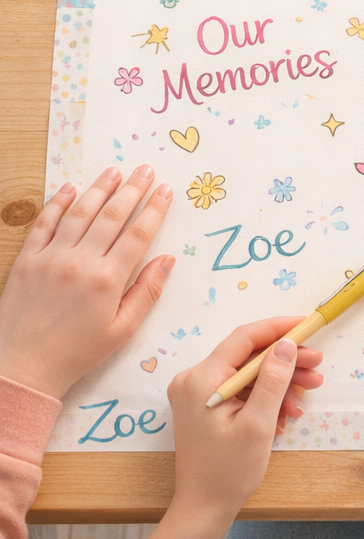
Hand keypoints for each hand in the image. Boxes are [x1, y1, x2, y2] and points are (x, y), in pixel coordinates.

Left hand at [0, 166, 173, 398]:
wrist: (23, 367)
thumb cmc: (75, 353)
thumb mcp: (121, 331)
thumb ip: (146, 293)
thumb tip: (166, 260)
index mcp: (107, 280)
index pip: (138, 234)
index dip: (154, 209)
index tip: (165, 191)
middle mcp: (80, 262)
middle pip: (112, 215)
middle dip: (133, 189)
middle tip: (145, 170)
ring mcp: (51, 257)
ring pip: (80, 212)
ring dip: (100, 188)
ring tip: (114, 171)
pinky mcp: (27, 260)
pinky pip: (44, 223)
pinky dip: (58, 202)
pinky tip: (71, 188)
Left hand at [169, 319, 322, 514]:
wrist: (203, 510)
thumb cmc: (228, 472)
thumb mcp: (257, 424)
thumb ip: (272, 380)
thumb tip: (287, 344)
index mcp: (202, 379)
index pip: (244, 338)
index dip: (278, 329)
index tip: (308, 327)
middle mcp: (194, 379)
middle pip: (248, 356)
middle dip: (284, 361)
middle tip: (317, 367)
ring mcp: (198, 393)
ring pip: (247, 374)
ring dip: (279, 382)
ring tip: (308, 392)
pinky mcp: (205, 406)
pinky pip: (240, 390)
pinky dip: (264, 397)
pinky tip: (284, 412)